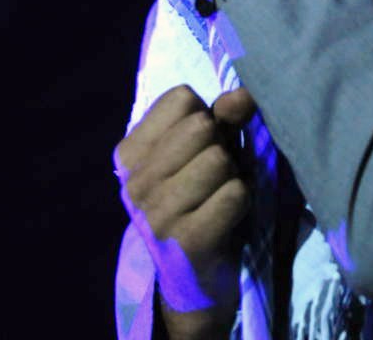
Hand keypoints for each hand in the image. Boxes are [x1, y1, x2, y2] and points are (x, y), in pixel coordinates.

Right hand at [114, 85, 255, 337]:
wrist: (197, 278)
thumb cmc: (202, 199)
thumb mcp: (208, 149)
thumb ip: (225, 116)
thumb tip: (243, 94)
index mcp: (129, 154)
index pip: (181, 98)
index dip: (204, 116)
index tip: (199, 148)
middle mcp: (134, 183)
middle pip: (202, 126)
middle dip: (221, 146)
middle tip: (214, 177)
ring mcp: (156, 215)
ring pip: (219, 159)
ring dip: (232, 175)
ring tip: (219, 197)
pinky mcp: (186, 242)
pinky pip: (234, 193)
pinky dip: (242, 200)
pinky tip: (227, 218)